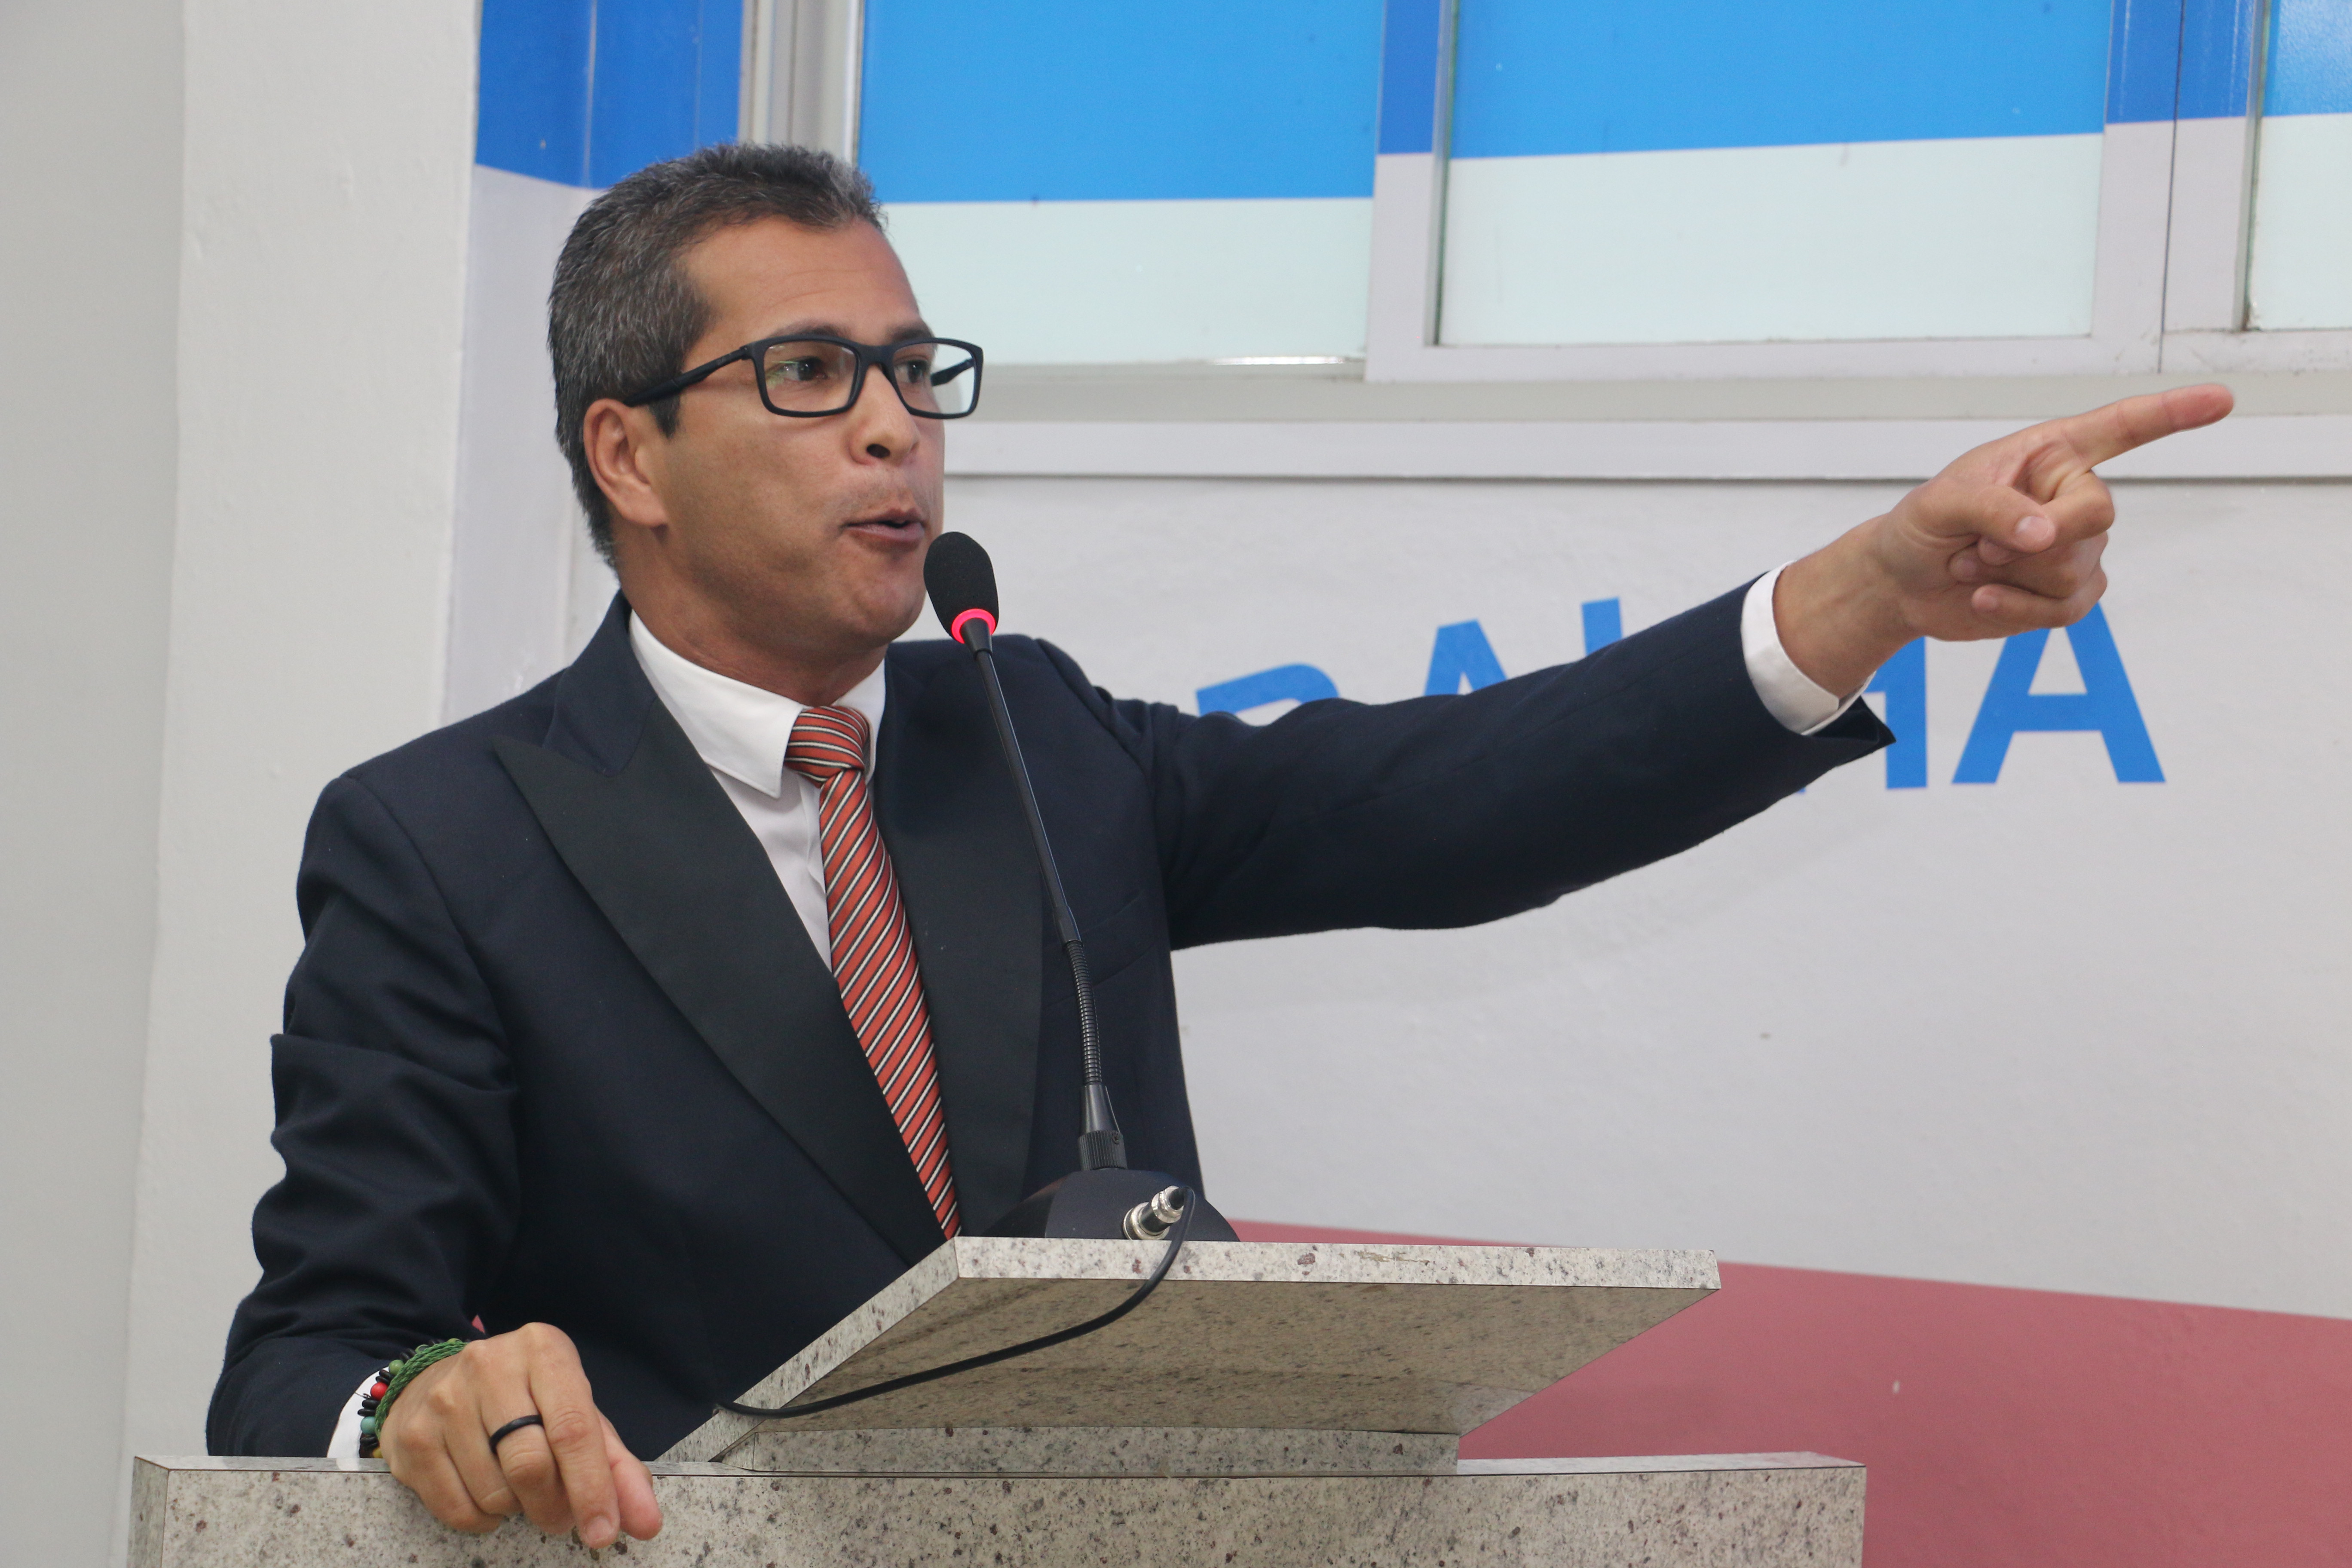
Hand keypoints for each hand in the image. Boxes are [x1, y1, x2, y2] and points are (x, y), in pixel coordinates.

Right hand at [376, 1322, 661, 1548]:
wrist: (439, 1381)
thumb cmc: (525, 1400)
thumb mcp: (578, 1415)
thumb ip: (616, 1467)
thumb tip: (645, 1523)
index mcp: (544, 1352)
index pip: (574, 1428)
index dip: (592, 1488)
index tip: (604, 1533)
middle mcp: (491, 1367)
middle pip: (530, 1464)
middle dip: (554, 1507)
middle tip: (560, 1516)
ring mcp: (446, 1401)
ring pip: (494, 1492)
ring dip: (518, 1510)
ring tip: (521, 1490)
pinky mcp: (411, 1438)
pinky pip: (456, 1509)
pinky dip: (483, 1521)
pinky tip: (489, 1496)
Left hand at [1774, 384, 2234, 696]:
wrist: (1901, 585)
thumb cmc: (1919, 527)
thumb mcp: (1940, 503)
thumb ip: (1993, 508)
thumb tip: (2047, 536)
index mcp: (2048, 455)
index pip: (2121, 429)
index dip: (2172, 414)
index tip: (2222, 399)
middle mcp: (2071, 496)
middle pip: (2096, 515)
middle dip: (2035, 539)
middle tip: (1977, 546)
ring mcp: (2075, 548)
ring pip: (2074, 568)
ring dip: (2011, 574)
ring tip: (1972, 564)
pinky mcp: (2066, 594)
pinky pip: (2065, 608)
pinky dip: (2016, 607)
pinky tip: (1982, 596)